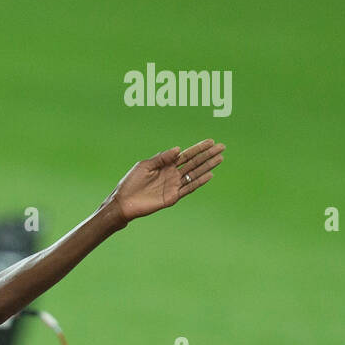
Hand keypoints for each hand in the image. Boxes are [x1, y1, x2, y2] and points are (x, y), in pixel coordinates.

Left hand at [109, 139, 224, 222]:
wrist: (123, 202)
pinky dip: (199, 182)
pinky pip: (188, 188)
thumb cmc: (131, 182)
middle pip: (194, 163)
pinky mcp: (171, 198)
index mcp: (166, 165)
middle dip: (208, 155)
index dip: (199, 148)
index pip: (186, 155)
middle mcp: (172, 175)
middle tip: (222, 147)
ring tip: (220, 159)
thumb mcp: (146, 165)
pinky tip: (209, 175)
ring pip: (194, 174)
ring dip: (207, 167)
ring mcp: (173, 186)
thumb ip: (162, 157)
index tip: (211, 141)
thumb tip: (179, 149)